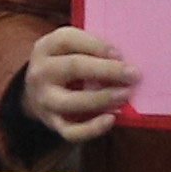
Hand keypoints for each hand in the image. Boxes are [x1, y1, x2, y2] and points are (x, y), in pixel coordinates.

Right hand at [22, 27, 136, 143]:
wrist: (37, 92)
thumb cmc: (65, 64)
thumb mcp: (70, 48)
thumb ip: (91, 48)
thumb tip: (123, 60)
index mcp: (46, 47)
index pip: (69, 40)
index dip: (97, 46)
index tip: (121, 54)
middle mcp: (41, 73)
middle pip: (73, 67)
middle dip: (107, 70)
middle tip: (133, 74)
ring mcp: (44, 100)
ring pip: (71, 101)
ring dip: (102, 98)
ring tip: (125, 95)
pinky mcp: (52, 123)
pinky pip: (71, 131)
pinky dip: (92, 128)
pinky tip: (110, 119)